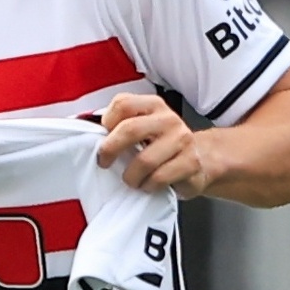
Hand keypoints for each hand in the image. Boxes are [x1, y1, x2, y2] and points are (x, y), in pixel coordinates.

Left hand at [97, 93, 215, 197]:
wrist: (200, 161)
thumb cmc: (160, 147)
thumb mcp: (141, 129)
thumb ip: (119, 127)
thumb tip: (89, 137)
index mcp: (152, 106)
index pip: (123, 104)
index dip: (107, 122)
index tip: (103, 138)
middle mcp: (168, 119)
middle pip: (130, 129)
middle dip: (110, 150)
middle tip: (104, 163)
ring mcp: (182, 140)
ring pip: (144, 161)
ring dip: (131, 176)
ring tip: (132, 179)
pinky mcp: (191, 162)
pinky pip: (158, 178)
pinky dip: (147, 186)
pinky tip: (149, 184)